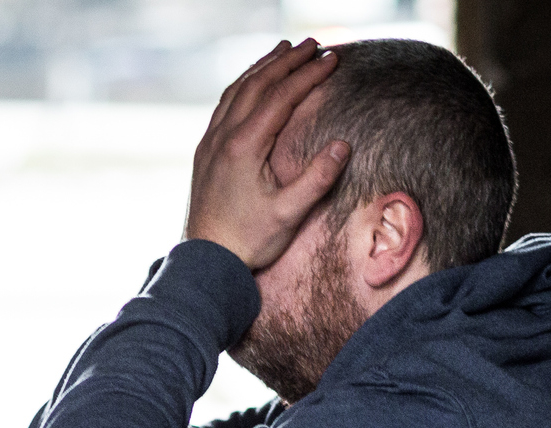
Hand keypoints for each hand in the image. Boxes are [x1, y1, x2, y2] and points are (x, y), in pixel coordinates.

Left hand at [185, 40, 351, 270]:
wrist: (206, 260)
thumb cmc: (249, 241)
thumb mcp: (289, 214)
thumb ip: (317, 179)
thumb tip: (344, 145)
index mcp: (244, 146)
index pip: (281, 97)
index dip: (309, 75)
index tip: (332, 58)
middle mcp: (223, 136)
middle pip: (259, 83)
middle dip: (288, 60)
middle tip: (313, 43)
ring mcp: (211, 141)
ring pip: (238, 90)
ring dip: (264, 67)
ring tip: (284, 50)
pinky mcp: (206, 151)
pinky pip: (225, 105)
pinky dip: (243, 85)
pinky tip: (252, 82)